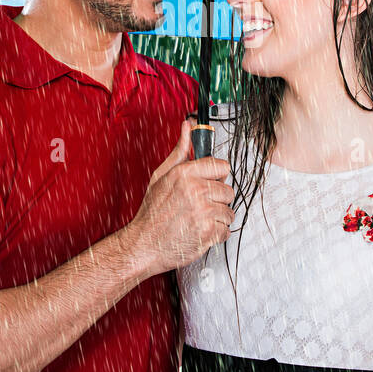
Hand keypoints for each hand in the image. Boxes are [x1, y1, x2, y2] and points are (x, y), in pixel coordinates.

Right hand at [126, 119, 234, 274]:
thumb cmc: (152, 213)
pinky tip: (200, 232)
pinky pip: (226, 230)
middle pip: (228, 190)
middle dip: (216, 200)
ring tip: (198, 220)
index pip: (222, 166)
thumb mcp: (161, 176)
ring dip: (217, 219)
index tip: (210, 183)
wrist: (143, 245)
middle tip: (199, 206)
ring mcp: (203, 211)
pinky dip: (216, 235)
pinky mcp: (207, 232)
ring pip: (228, 212)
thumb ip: (180, 151)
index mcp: (185, 173)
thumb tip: (188, 126)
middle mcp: (195, 190)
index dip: (217, 177)